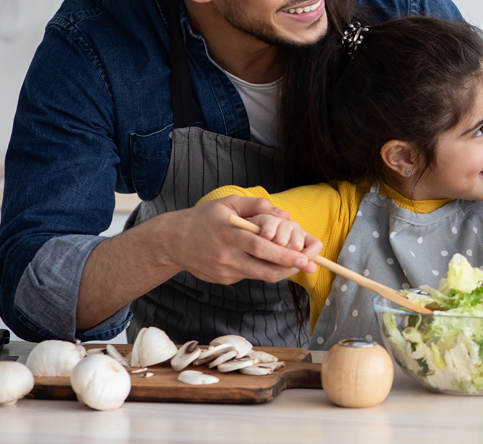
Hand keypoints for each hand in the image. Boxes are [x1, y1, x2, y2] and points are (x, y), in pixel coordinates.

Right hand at [164, 196, 320, 283]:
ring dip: (279, 271)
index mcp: (229, 234)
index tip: (304, 257)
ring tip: (295, 264)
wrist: (172, 241)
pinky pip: (247, 275)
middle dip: (289, 268)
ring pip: (258, 275)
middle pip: (263, 267)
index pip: (260, 247)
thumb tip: (284, 214)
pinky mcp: (222, 279)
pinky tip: (263, 260)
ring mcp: (224, 270)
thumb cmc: (204, 218)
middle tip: (310, 267)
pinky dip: (259, 268)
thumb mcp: (228, 203)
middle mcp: (226, 255)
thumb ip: (257, 205)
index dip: (284, 254)